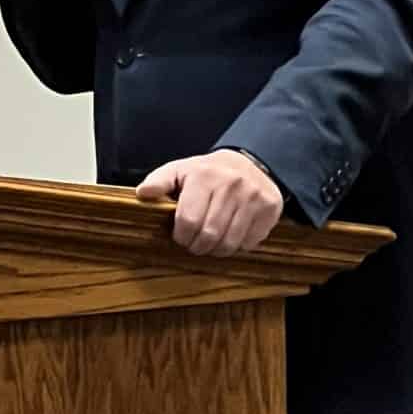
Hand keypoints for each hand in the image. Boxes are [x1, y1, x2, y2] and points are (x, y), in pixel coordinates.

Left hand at [136, 151, 283, 255]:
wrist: (249, 163)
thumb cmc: (208, 173)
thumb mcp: (181, 170)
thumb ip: (159, 181)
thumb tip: (142, 193)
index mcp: (204, 176)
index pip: (188, 221)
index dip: (182, 236)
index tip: (181, 236)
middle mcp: (231, 184)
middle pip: (209, 235)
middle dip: (198, 246)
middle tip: (195, 244)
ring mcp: (253, 197)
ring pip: (230, 243)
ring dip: (217, 250)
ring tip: (211, 243)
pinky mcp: (270, 208)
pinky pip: (249, 242)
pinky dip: (238, 245)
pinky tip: (232, 234)